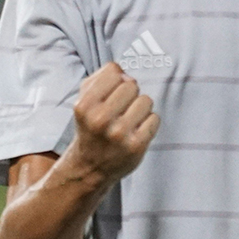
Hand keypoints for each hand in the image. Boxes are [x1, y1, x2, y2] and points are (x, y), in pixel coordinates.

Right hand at [70, 63, 158, 184]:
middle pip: (131, 85)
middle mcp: (100, 119)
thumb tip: (124, 73)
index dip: (116, 79)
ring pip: (146, 100)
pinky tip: (136, 131)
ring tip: (129, 120)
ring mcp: (119, 134)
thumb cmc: (90, 127)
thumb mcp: (83, 100)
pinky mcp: (136, 146)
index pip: (114, 72)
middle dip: (129, 94)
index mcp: (85, 105)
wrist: (90, 166)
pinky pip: (154, 118)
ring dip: (140, 108)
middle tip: (121, 108)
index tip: (112, 93)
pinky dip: (148, 123)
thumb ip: (101, 78)